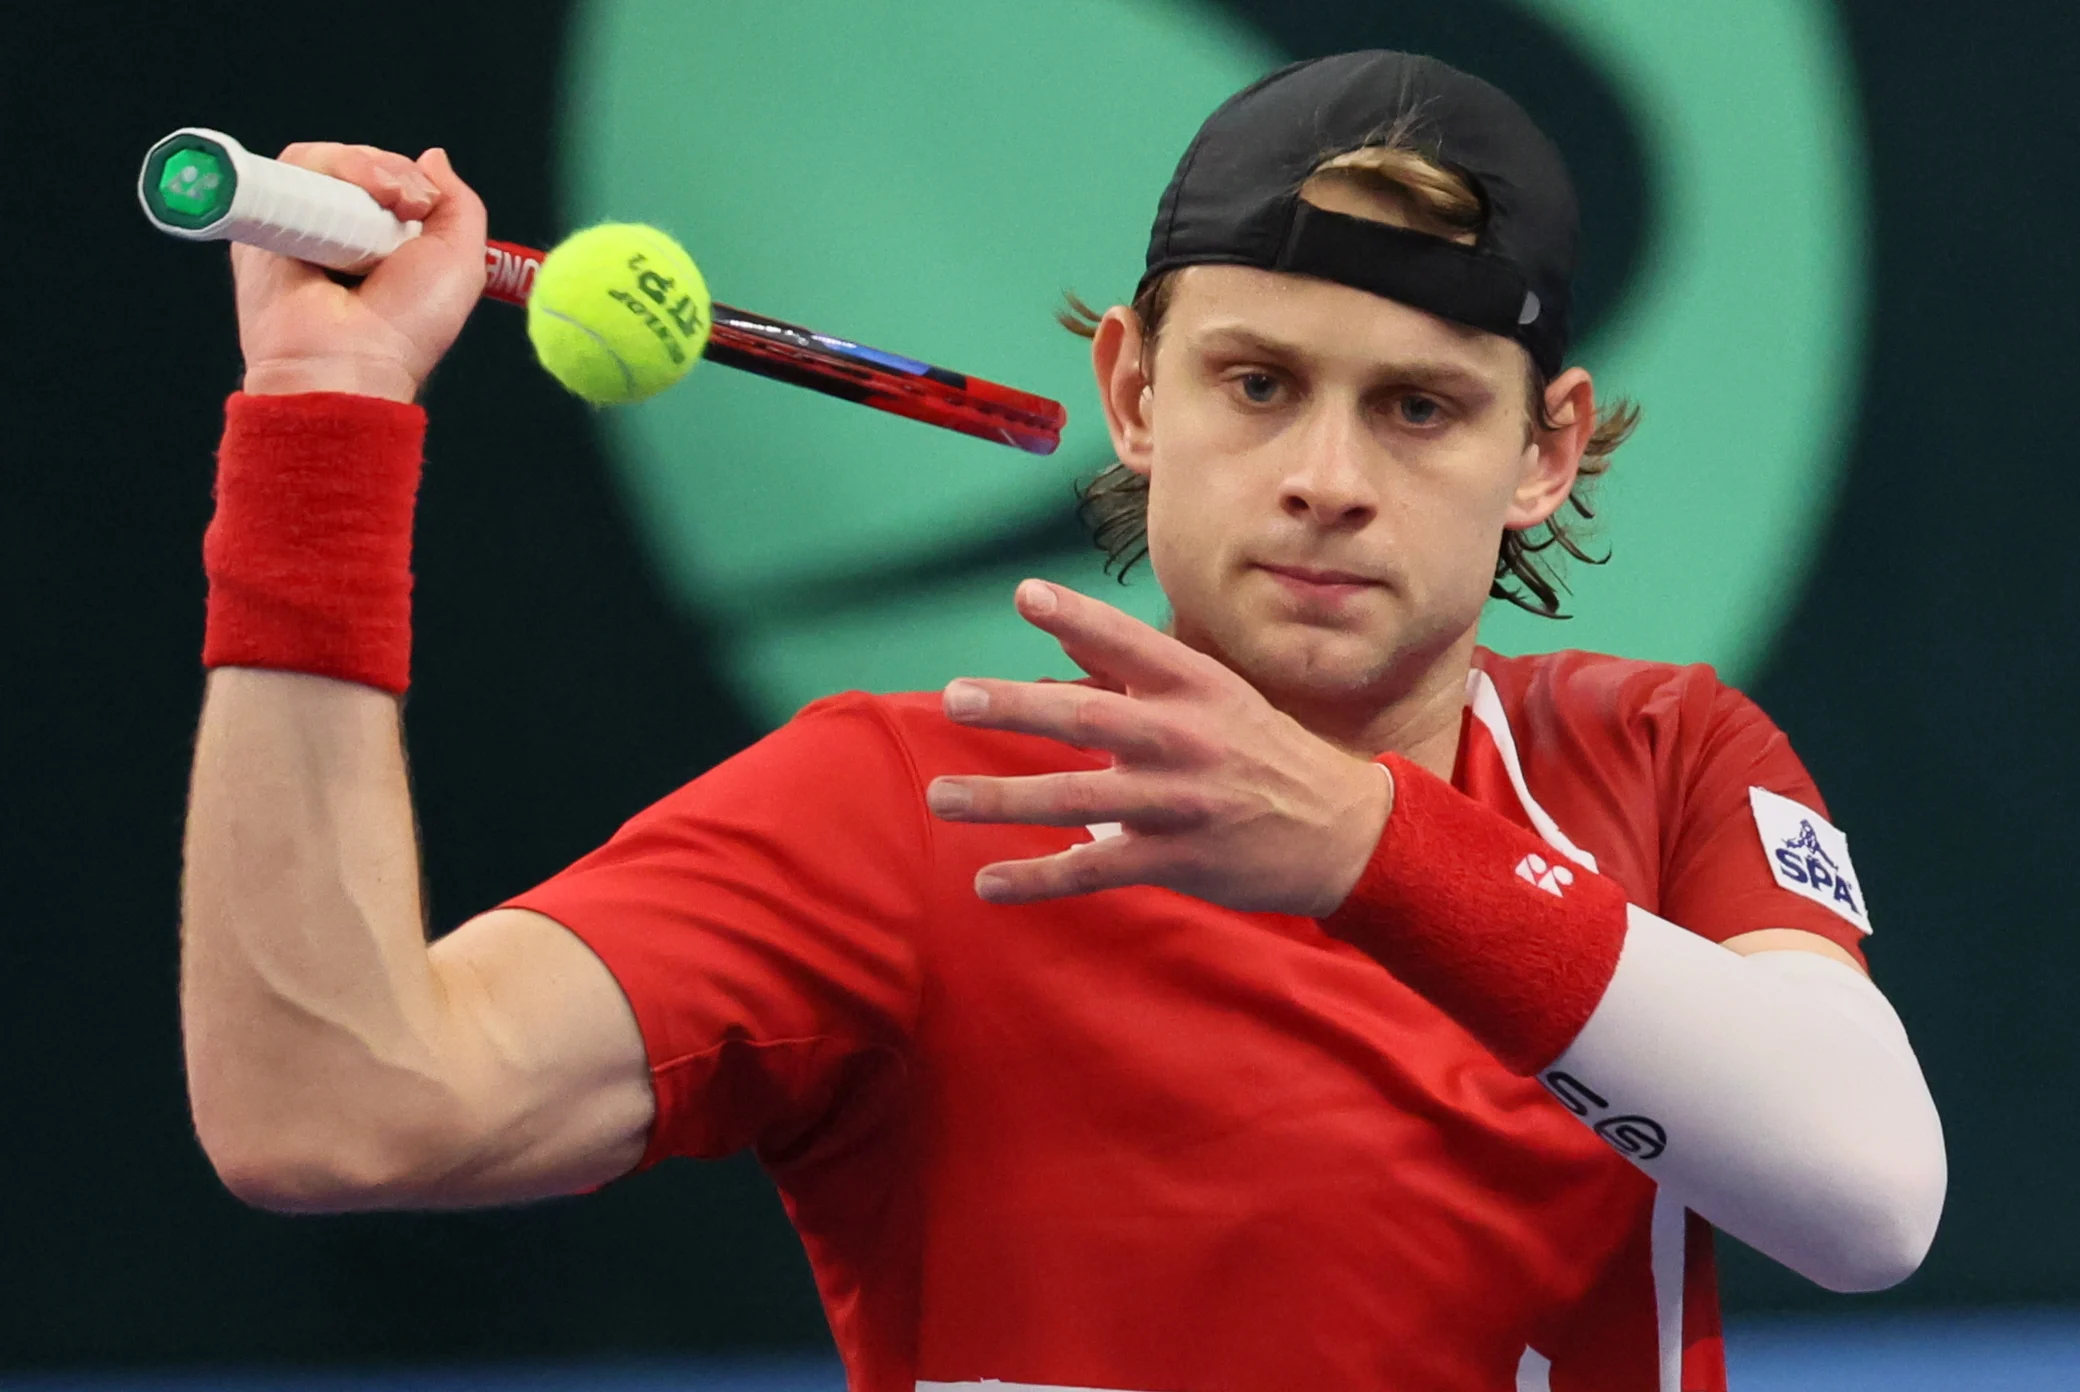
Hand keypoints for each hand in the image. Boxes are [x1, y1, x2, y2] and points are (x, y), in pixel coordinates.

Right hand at [233, 144, 488, 402]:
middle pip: (362, 164)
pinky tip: (350, 200)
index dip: (410, 180)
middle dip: (394, 172)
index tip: (426, 206)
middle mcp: (338, 228)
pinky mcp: (264, 216)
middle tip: (409, 206)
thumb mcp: (460, 262)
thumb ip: (460, 206)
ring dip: (366, 169)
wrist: (351, 358)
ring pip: (330, 160)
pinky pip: (293, 166)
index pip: (390, 179)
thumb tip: (431, 156)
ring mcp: (300, 221)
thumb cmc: (409, 324)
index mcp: (380, 240)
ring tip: (387, 203)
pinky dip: (329, 167)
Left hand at [925, 580, 1392, 915]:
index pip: (1128, 643)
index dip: (1077, 617)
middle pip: (1088, 719)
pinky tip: (988, 882)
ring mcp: (1179, 803)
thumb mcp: (1211, 696)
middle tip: (955, 697)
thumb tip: (1064, 632)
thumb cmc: (1262, 752)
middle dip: (1016, 707)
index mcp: (1194, 687)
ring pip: (1076, 799)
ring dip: (1002, 799)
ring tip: (941, 798)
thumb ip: (1132, 669)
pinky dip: (1038, 877)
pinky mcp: (1176, 860)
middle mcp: (1185, 739)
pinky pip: (1094, 870)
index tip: (1025, 595)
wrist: (1341, 833)